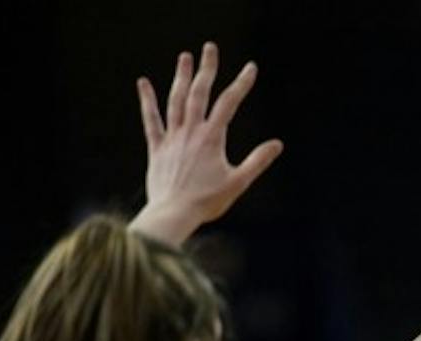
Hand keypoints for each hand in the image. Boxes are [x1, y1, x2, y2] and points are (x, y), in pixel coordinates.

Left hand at [130, 42, 282, 246]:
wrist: (173, 213)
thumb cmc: (207, 202)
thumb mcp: (238, 182)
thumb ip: (257, 161)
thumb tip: (277, 144)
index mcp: (212, 139)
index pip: (229, 104)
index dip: (241, 84)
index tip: (250, 68)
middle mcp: (190, 132)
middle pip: (199, 93)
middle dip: (206, 69)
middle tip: (210, 48)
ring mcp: (172, 138)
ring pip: (176, 100)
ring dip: (181, 77)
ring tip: (185, 57)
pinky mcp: (157, 148)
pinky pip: (151, 120)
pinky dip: (147, 101)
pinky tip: (144, 83)